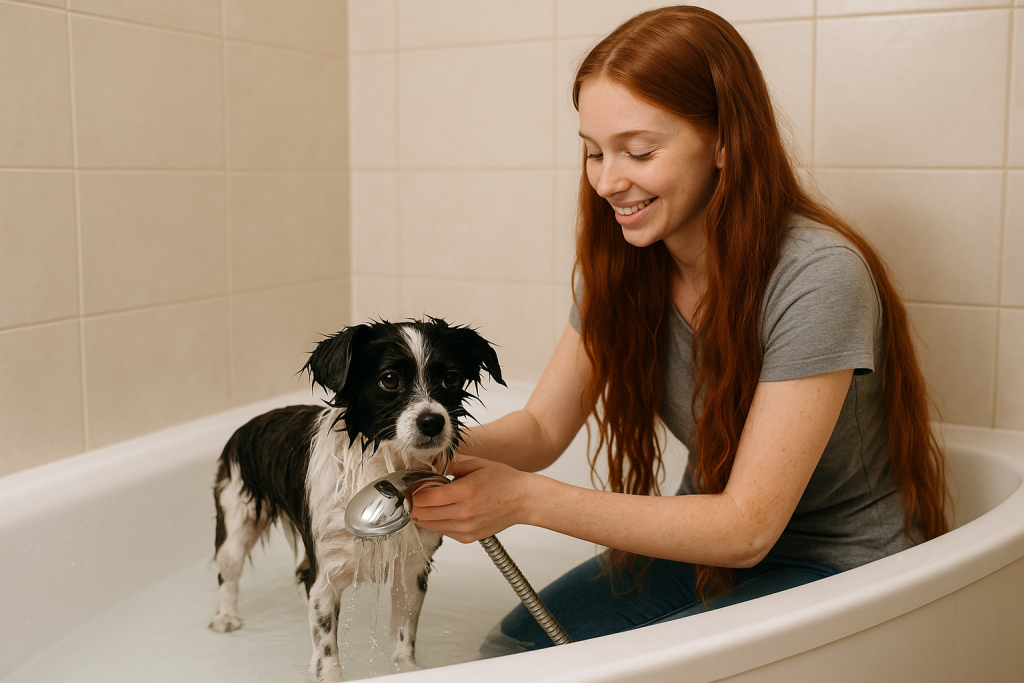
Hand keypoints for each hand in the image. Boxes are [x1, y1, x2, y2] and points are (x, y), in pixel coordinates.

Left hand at [410, 455, 534, 542]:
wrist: (523, 500)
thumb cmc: (504, 480)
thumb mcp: (477, 463)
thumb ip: (452, 462)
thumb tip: (431, 462)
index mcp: (465, 491)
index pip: (426, 498)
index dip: (414, 492)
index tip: (413, 486)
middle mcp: (464, 513)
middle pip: (423, 514)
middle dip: (415, 504)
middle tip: (416, 495)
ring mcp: (466, 528)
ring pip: (430, 526)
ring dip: (424, 515)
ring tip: (429, 503)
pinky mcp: (468, 537)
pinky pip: (443, 532)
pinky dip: (437, 522)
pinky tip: (444, 511)